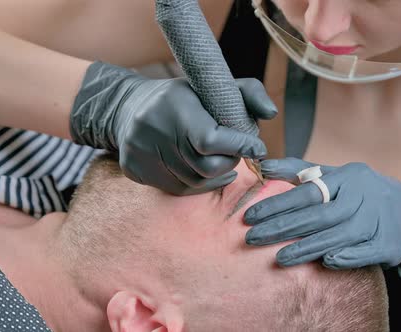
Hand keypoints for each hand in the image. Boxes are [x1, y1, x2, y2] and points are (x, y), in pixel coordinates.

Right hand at [70, 62, 276, 194]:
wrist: (128, 107)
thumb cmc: (182, 97)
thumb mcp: (213, 85)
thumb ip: (249, 93)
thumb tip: (272, 114)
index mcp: (174, 105)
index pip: (211, 139)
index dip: (239, 146)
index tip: (256, 147)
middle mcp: (153, 130)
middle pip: (206, 166)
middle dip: (230, 162)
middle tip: (236, 153)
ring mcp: (141, 153)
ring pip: (195, 182)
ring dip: (216, 175)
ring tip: (223, 162)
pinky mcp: (135, 170)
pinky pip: (178, 190)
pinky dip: (198, 185)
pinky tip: (205, 172)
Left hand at [244, 158, 400, 283]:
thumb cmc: (362, 195)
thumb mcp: (337, 177)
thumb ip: (300, 171)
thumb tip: (263, 166)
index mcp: (347, 176)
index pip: (307, 190)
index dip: (277, 204)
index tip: (250, 215)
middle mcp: (363, 196)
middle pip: (319, 214)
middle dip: (283, 227)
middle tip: (253, 237)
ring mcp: (378, 220)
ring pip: (338, 235)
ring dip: (307, 247)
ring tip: (279, 258)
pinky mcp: (391, 243)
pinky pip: (365, 252)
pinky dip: (346, 257)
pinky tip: (325, 263)